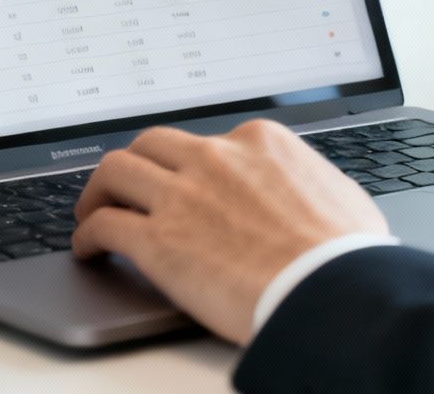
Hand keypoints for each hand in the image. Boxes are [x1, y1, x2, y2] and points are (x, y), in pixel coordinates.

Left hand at [72, 119, 387, 343]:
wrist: (331, 290)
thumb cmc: (345, 253)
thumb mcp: (337, 193)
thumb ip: (307, 182)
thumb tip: (308, 193)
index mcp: (258, 142)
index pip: (205, 142)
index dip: (187, 165)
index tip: (181, 182)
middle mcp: (214, 158)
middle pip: (151, 145)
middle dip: (135, 164)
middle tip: (125, 187)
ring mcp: (182, 196)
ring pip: (115, 170)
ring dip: (99, 191)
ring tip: (94, 211)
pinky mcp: (157, 240)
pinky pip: (103, 224)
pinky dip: (87, 234)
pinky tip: (89, 248)